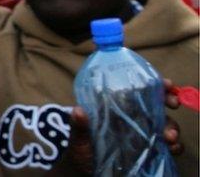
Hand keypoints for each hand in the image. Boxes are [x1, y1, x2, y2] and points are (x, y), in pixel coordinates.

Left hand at [62, 78, 183, 173]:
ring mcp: (143, 134)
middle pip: (156, 105)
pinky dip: (175, 145)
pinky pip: (167, 146)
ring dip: (171, 126)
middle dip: (167, 101)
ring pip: (164, 124)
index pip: (137, 91)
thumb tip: (78, 111)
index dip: (154, 85)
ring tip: (169, 135)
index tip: (166, 85)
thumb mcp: (79, 138)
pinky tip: (173, 147)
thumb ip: (80, 127)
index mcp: (116, 109)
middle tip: (172, 104)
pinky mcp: (150, 151)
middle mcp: (132, 118)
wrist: (87, 172)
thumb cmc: (82, 151)